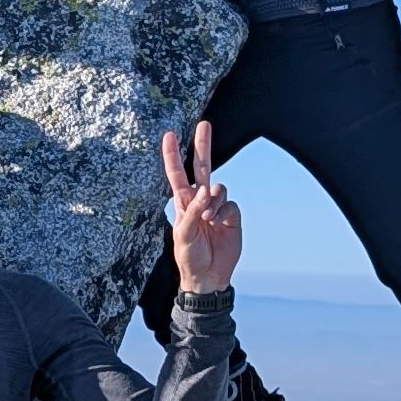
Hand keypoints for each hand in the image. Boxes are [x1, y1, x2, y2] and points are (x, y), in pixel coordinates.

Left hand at [161, 123, 239, 294]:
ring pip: (218, 188)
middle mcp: (200, 200)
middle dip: (203, 146)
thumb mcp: (183, 234)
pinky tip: (220, 224)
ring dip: (213, 201)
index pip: (177, 174)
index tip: (169, 134)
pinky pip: (230, 203)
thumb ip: (193, 210)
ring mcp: (217, 206)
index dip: (172, 155)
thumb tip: (206, 190)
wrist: (208, 275)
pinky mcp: (231, 215)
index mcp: (183, 202)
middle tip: (204, 124)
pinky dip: (224, 212)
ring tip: (209, 220)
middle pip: (202, 167)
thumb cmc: (189, 256)